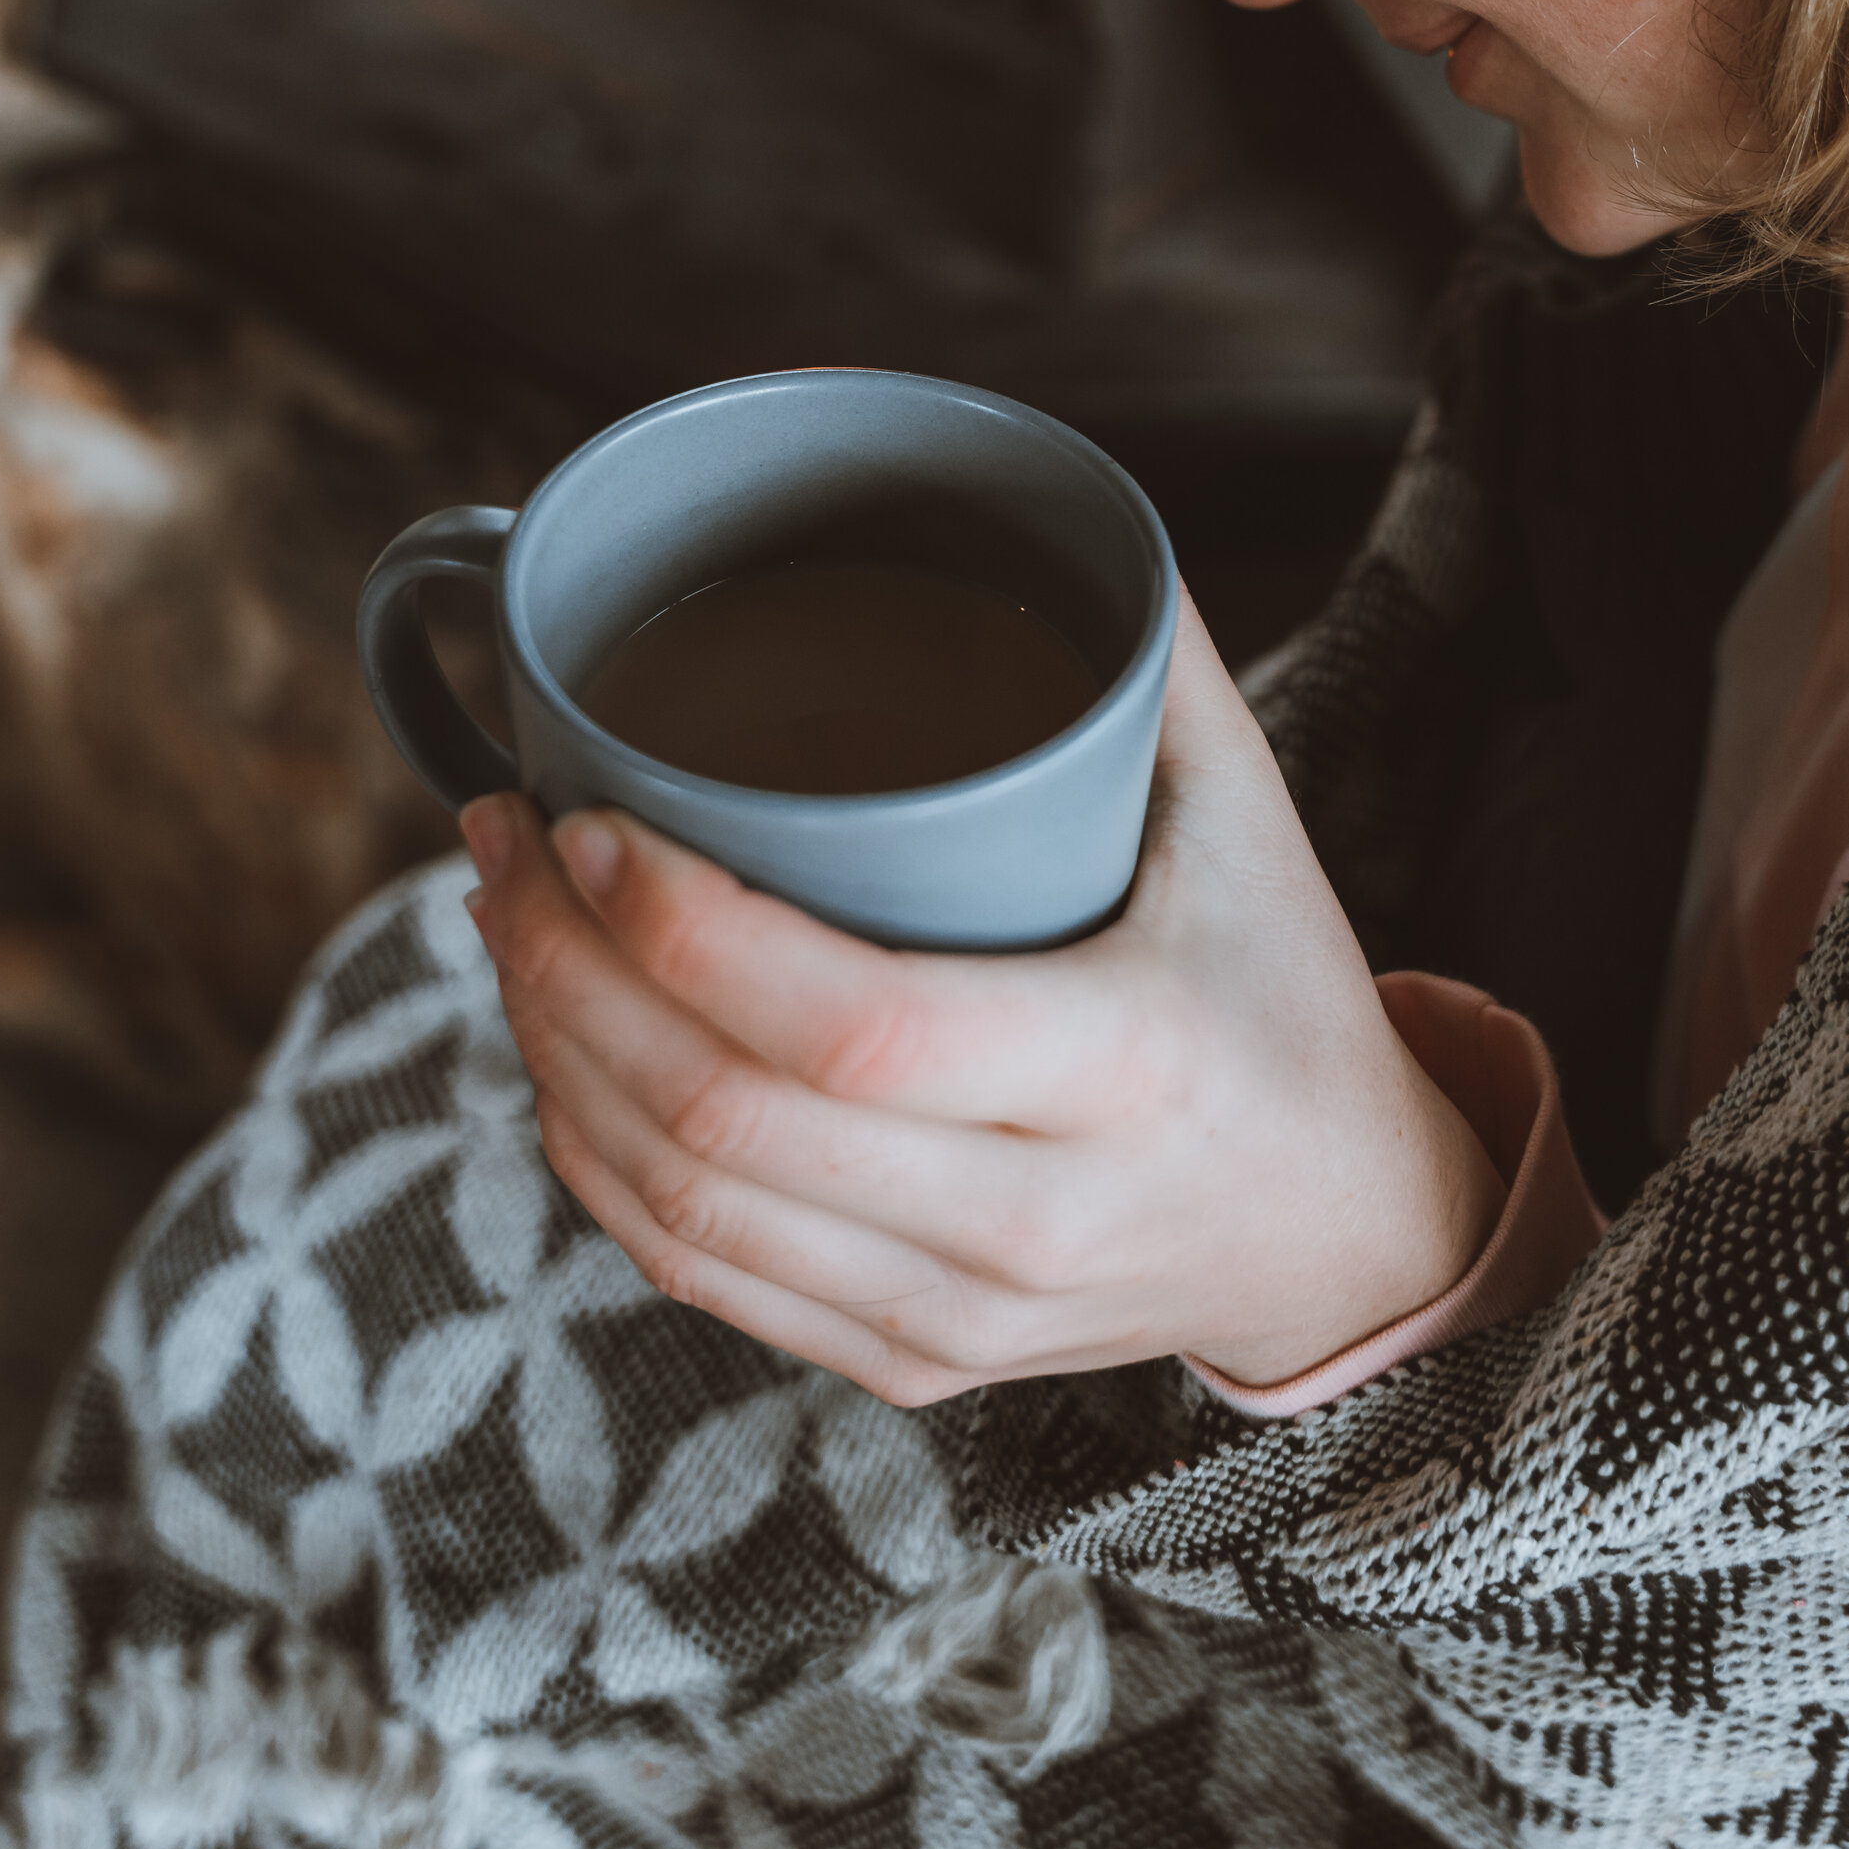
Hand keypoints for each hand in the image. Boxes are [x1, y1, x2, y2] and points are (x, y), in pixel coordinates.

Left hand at [462, 588, 1501, 1406]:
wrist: (1346, 1238)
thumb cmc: (1283, 994)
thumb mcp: (1252, 817)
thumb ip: (1142, 658)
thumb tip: (1012, 483)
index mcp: (1127, 1065)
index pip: (855, 1029)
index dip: (686, 930)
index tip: (586, 818)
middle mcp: (1037, 1216)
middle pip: (727, 1121)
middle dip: (568, 970)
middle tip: (502, 842)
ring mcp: (964, 1314)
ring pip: (686, 1210)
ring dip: (554, 1060)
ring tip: (505, 924)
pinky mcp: (913, 1365)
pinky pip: (703, 1279)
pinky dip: (599, 1165)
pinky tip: (561, 1058)